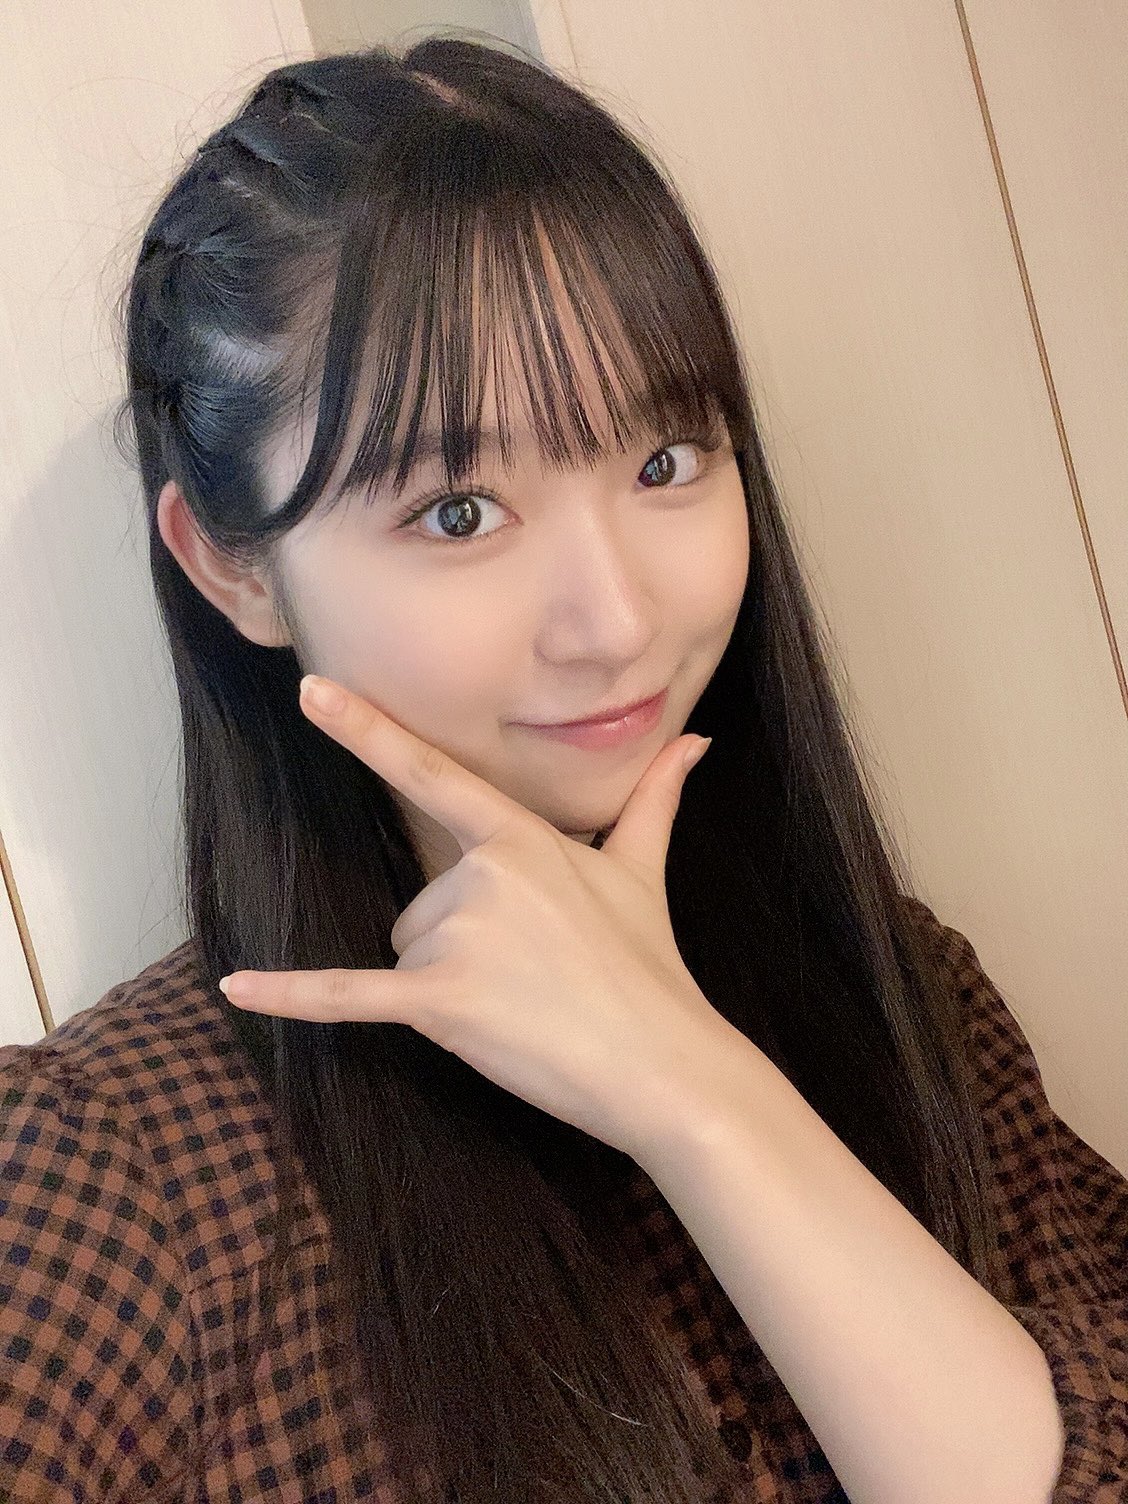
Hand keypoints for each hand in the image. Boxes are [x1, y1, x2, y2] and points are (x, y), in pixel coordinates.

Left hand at [219, 674, 734, 1162]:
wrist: (665, 1064)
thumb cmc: (652, 967)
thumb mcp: (642, 873)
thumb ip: (653, 799)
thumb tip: (697, 740)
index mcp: (522, 838)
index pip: (434, 774)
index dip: (367, 729)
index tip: (311, 688)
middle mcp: (484, 875)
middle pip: (421, 904)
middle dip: (460, 945)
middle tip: (532, 977)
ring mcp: (461, 936)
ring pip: (406, 953)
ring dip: (447, 985)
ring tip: (519, 1006)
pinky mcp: (442, 1000)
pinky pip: (351, 995)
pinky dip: (293, 996)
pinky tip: (236, 988)